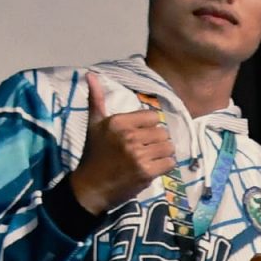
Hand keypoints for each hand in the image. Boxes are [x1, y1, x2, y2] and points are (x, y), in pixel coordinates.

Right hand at [69, 73, 177, 216]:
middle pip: (163, 132)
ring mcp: (138, 154)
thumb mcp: (94, 124)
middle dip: (157, 141)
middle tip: (146, 149)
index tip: (141, 135)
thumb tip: (90, 74)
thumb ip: (96, 100)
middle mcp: (128, 136)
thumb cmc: (94, 154)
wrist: (91, 186)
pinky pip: (170, 163)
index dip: (150, 126)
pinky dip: (165, 166)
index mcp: (118, 122)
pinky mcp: (146, 171)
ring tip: (151, 158)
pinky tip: (153, 168)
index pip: (153, 117)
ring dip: (163, 154)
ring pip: (169, 147)